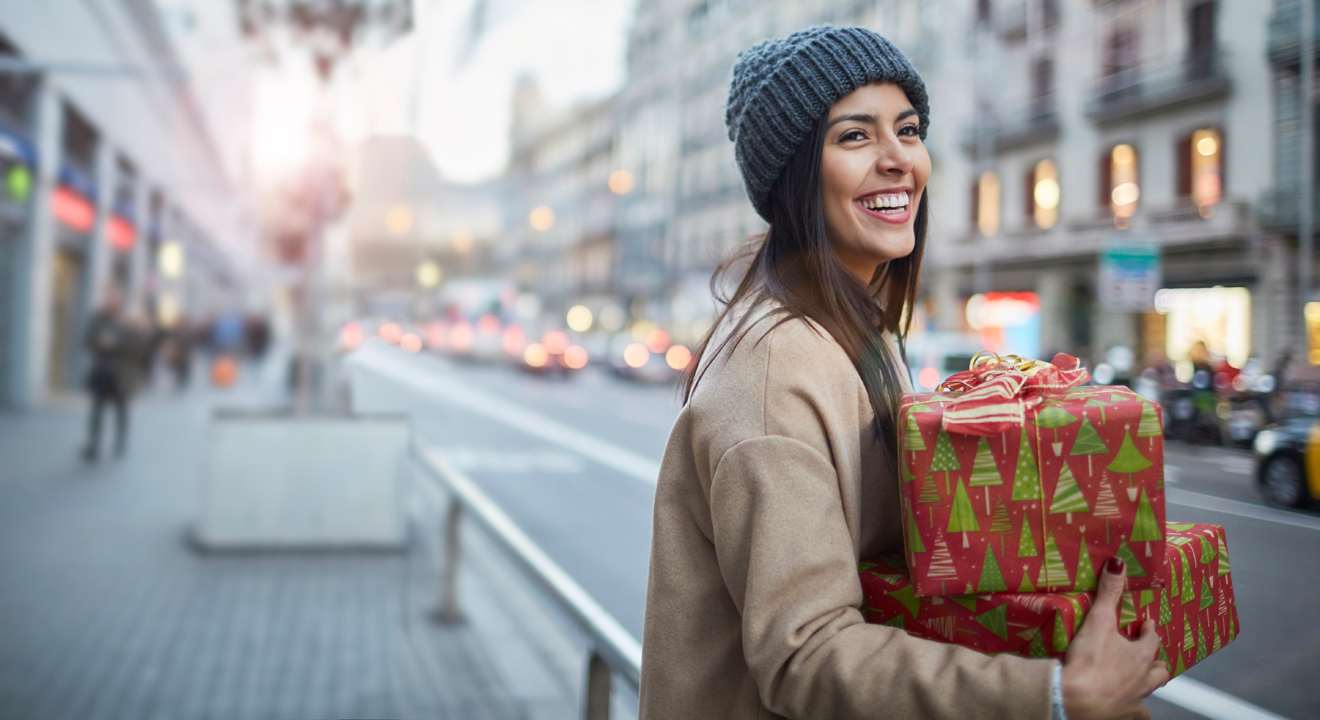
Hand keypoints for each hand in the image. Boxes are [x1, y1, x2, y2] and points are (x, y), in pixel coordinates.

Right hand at [1061, 557, 1169, 719]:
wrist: (1076, 700)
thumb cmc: (1090, 662)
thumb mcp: (1097, 621)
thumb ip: (1108, 593)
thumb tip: (1118, 564)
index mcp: (1140, 656)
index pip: (1152, 639)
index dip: (1149, 630)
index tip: (1146, 624)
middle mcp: (1143, 679)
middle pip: (1159, 671)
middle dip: (1156, 662)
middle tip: (1149, 656)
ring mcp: (1134, 700)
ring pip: (1150, 693)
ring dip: (1148, 686)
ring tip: (1140, 681)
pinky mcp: (1121, 715)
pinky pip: (1134, 714)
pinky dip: (1132, 710)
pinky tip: (1126, 707)